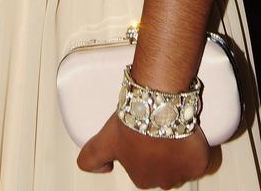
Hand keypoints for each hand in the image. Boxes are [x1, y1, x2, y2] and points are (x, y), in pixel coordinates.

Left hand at [77, 113, 208, 188]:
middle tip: (155, 129)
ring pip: (181, 164)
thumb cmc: (133, 121)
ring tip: (169, 127)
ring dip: (177, 150)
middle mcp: (161, 181)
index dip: (140, 153)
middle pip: (162, 169)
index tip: (142, 140)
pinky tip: (186, 133)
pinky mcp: (199, 163)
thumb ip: (92, 157)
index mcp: (140, 179)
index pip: (141, 170)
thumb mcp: (105, 140)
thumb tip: (86, 167)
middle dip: (159, 153)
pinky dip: (195, 147)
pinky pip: (200, 158)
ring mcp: (182, 173)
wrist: (158, 106)